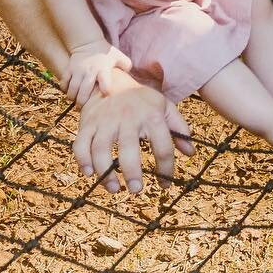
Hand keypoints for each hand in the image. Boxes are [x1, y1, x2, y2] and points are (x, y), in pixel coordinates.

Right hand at [63, 41, 132, 104]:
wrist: (88, 43)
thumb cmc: (105, 53)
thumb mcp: (118, 56)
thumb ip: (126, 65)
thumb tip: (130, 77)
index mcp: (103, 69)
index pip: (105, 81)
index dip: (105, 89)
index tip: (105, 95)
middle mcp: (90, 70)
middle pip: (84, 90)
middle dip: (82, 102)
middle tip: (83, 108)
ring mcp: (78, 70)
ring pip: (72, 89)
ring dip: (73, 98)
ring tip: (76, 101)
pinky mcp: (69, 69)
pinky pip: (64, 83)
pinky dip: (65, 89)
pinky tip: (69, 92)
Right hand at [72, 76, 193, 194]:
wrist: (113, 81)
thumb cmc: (142, 101)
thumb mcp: (164, 108)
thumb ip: (179, 128)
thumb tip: (191, 153)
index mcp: (152, 115)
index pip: (163, 145)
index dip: (166, 167)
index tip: (166, 185)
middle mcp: (128, 118)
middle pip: (129, 148)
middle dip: (132, 172)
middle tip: (137, 190)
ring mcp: (106, 121)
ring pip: (101, 149)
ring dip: (105, 172)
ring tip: (114, 189)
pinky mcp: (88, 124)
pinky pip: (81, 144)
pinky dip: (82, 160)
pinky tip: (89, 174)